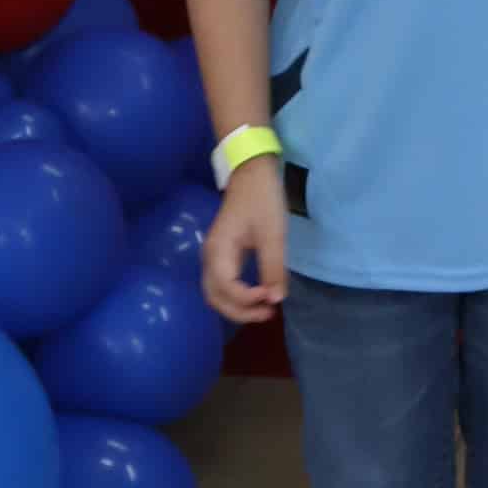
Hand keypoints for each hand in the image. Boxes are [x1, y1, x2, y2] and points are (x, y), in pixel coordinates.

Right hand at [200, 159, 288, 325]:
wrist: (252, 173)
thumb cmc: (262, 200)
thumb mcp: (272, 234)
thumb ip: (273, 268)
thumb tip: (276, 299)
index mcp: (218, 252)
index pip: (226, 288)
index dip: (247, 300)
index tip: (272, 298)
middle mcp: (210, 258)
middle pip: (216, 298)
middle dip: (240, 312)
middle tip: (269, 314)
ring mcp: (214, 256)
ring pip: (217, 293)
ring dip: (238, 306)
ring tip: (265, 309)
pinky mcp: (223, 254)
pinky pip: (224, 284)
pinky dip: (238, 296)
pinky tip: (258, 296)